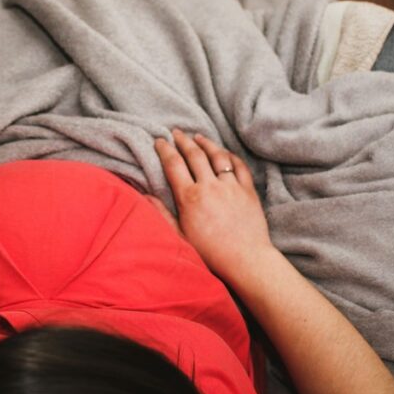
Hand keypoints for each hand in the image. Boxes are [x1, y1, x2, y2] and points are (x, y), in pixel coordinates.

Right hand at [151, 128, 272, 281]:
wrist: (246, 260)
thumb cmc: (210, 253)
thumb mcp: (180, 237)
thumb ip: (162, 214)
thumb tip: (145, 196)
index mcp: (189, 198)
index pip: (174, 164)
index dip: (165, 150)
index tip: (160, 141)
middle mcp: (210, 186)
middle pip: (194, 155)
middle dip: (183, 141)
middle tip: (176, 133)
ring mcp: (231, 186)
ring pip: (217, 156)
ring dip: (206, 143)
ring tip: (198, 137)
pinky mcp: (248, 190)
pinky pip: (238, 165)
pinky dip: (230, 156)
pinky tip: (224, 152)